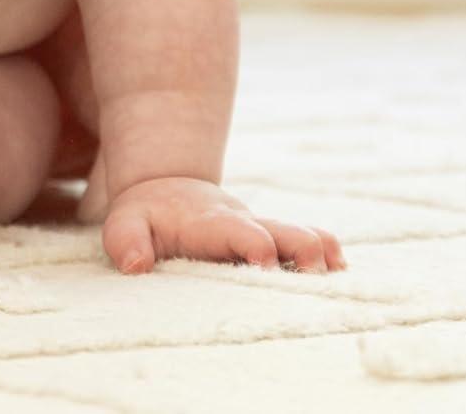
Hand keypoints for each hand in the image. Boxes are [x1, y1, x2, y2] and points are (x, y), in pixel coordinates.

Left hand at [100, 176, 346, 274]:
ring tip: (338, 275)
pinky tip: (341, 270)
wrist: (165, 191)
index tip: (266, 266)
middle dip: (303, 251)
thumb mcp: (124, 223)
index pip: (238, 231)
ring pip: (302, 236)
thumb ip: (125, 241)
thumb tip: (135, 266)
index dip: (255, 246)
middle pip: (285, 231)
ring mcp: (263, 232)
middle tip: (314, 274)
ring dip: (322, 255)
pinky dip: (327, 255)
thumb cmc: (145, 216)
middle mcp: (245, 224)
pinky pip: (308, 242)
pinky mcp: (272, 242)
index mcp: (210, 222)